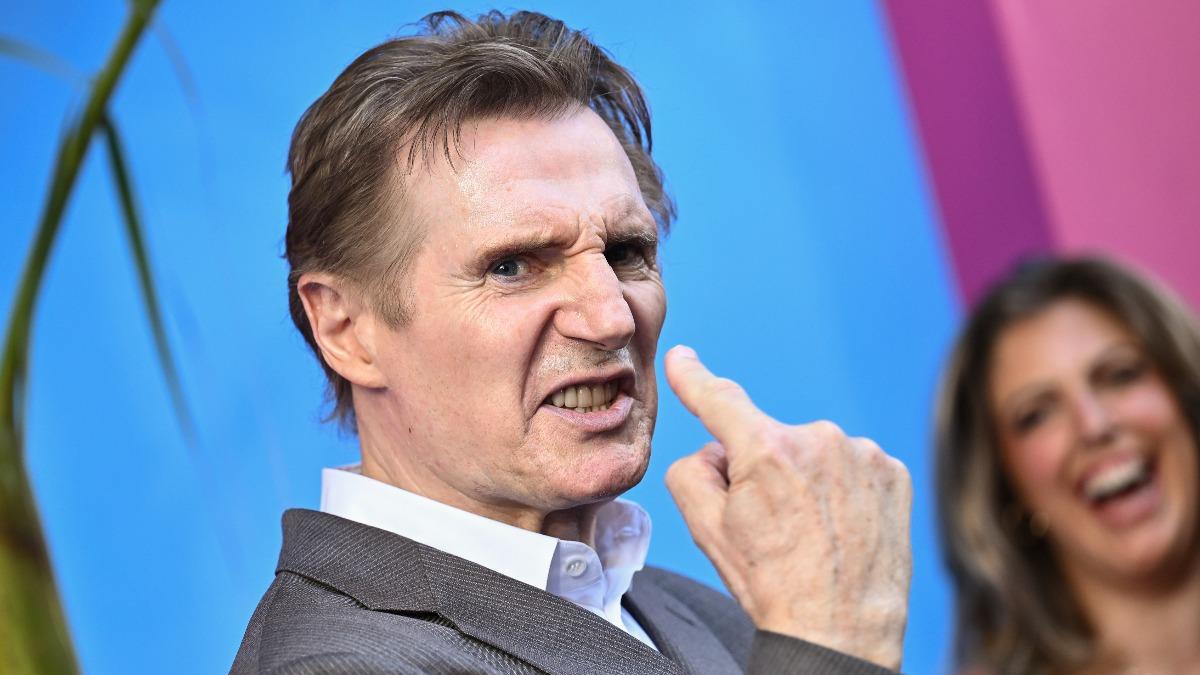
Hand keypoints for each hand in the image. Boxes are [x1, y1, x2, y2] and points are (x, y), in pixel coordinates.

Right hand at [663, 345, 911, 669]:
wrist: (841, 631)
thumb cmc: (772, 584)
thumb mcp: (706, 530)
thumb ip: (691, 471)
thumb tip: (714, 449)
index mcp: (766, 451)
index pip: (718, 399)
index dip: (693, 377)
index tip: (682, 359)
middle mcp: (818, 439)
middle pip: (768, 440)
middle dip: (762, 470)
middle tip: (771, 526)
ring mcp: (862, 454)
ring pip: (812, 454)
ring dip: (806, 480)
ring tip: (811, 533)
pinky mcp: (892, 472)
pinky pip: (851, 466)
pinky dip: (842, 490)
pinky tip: (840, 527)